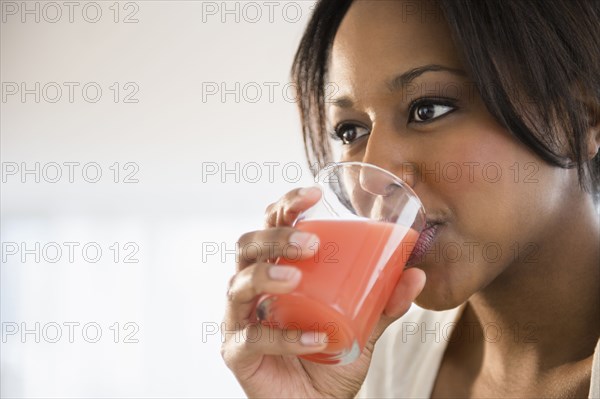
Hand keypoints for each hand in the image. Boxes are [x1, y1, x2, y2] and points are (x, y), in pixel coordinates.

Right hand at [221, 187, 425, 397]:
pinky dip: (286, 336)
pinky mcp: (237, 352)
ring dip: (267, 275)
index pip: (271, 226)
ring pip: (238, 284)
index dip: (285, 206)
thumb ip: (384, 302)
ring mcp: (240, 319)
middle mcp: (253, 288)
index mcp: (277, 270)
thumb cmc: (331, 360)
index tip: (314, 195)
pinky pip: (253, 338)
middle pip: (247, 246)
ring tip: (297, 278)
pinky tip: (318, 339)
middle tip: (310, 245)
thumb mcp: (364, 326)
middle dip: (275, 237)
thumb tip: (417, 273)